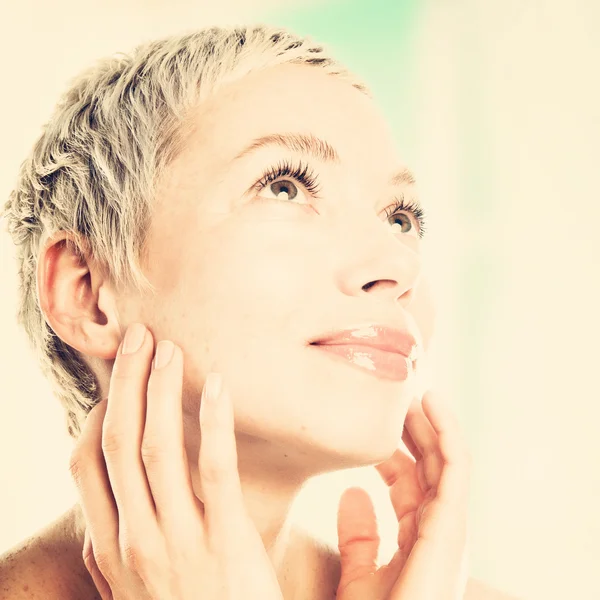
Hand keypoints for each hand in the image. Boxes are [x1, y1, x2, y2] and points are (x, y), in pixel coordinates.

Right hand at [69, 323, 283, 599]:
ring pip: (157, 448)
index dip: (97, 412)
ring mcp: (178, 539)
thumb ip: (120, 550)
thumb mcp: (139, 588)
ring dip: (160, 390)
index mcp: (113, 546)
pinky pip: (213, 469)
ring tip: (168, 348)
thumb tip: (107, 514)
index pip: (88, 464)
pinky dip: (211, 423)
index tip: (113, 379)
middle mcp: (136, 538)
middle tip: (137, 337)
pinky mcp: (226, 540)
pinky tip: (217, 385)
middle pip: (119, 442)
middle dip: (125, 384)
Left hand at [336, 390, 470, 599]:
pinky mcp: (452, 527)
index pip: (411, 483)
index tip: (376, 427)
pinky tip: (432, 406)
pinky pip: (457, 470)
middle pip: (431, 467)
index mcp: (418, 540)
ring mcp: (448, 529)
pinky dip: (449, 433)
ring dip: (434, 424)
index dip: (394, 451)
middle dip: (416, 431)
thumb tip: (353, 493)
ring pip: (447, 462)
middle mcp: (438, 531)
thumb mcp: (359, 577)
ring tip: (416, 393)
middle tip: (398, 399)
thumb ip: (359, 538)